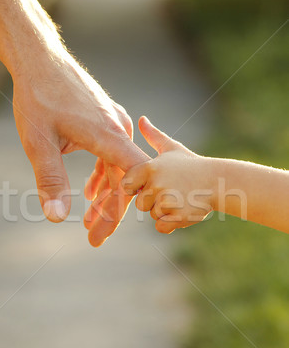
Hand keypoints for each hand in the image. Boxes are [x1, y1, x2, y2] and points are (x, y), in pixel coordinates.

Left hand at [12, 44, 148, 222]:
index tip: (102, 234)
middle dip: (110, 212)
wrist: (38, 58)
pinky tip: (93, 193)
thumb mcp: (39, 143)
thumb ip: (50, 180)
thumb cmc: (37, 97)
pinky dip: (103, 176)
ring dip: (106, 196)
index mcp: (109, 136)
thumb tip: (57, 218)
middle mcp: (118, 129)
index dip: (119, 211)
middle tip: (94, 239)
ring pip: (118, 168)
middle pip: (125, 180)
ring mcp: (113, 123)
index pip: (130, 182)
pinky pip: (111, 155)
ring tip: (91, 222)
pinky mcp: (104, 119)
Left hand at [121, 116, 213, 233]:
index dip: (138, 187)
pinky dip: (172, 223)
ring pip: (153, 215)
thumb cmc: (192, 165)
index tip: (152, 184)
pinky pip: (162, 227)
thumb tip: (141, 119)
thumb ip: (153, 136)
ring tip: (182, 198)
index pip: (127, 185)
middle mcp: (156, 184)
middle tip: (173, 191)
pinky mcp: (178, 216)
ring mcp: (167, 201)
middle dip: (154, 201)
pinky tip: (184, 209)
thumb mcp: (172, 148)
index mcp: (149, 168)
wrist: (219, 181)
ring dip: (165, 212)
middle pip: (141, 204)